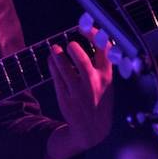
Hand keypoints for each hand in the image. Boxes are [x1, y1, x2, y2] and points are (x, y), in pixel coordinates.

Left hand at [48, 28, 113, 151]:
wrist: (92, 130)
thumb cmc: (98, 100)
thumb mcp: (106, 83)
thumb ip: (101, 64)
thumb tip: (91, 38)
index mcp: (106, 77)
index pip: (104, 50)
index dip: (94, 35)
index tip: (84, 28)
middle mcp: (93, 83)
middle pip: (82, 60)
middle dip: (74, 49)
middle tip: (69, 44)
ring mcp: (78, 92)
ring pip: (65, 69)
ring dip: (58, 56)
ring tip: (53, 49)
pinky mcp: (65, 99)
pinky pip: (57, 79)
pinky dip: (53, 67)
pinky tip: (51, 60)